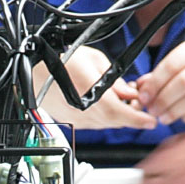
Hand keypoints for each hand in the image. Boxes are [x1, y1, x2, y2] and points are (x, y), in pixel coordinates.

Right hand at [33, 46, 156, 129]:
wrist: (33, 71)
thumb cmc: (58, 59)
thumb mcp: (93, 59)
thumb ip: (113, 78)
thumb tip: (127, 92)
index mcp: (87, 92)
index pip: (118, 112)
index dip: (137, 118)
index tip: (151, 120)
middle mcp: (81, 109)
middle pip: (115, 121)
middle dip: (133, 117)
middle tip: (142, 109)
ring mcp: (76, 117)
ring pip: (106, 124)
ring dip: (120, 117)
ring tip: (125, 103)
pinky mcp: (72, 121)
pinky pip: (95, 124)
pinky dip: (106, 118)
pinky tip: (108, 106)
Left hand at [133, 37, 184, 125]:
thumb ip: (168, 71)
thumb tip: (141, 85)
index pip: (171, 64)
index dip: (154, 83)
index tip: (144, 96)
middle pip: (181, 82)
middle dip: (162, 100)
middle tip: (152, 110)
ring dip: (173, 111)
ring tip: (164, 117)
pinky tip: (184, 118)